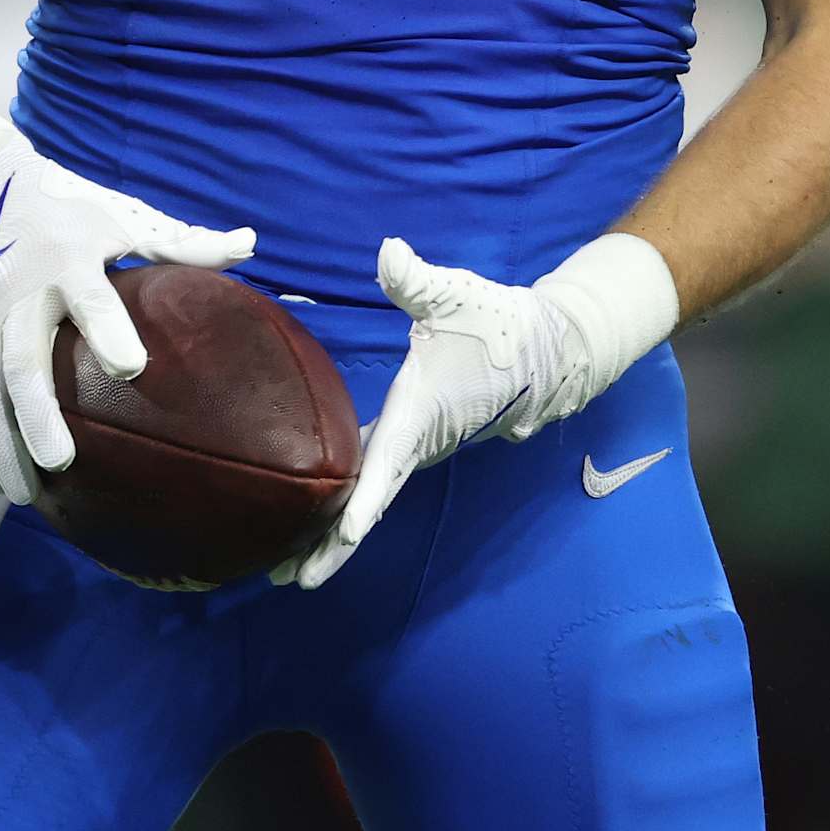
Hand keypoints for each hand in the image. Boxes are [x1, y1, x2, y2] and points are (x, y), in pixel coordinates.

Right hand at [0, 72, 254, 502]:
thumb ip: (182, 242)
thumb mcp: (122, 217)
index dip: (108, 328)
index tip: (132, 369)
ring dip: (3, 442)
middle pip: (22, 358)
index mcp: (67, 259)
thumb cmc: (68, 210)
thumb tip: (250, 245)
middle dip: (38, 412)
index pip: (89, 296)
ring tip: (28, 496)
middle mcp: (19, 294)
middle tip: (63, 461)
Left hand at [285, 228, 677, 589]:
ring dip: (334, 538)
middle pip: (370, 502)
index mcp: (419, 412)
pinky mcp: (415, 442)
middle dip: (332, 545)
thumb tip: (389, 251)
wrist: (541, 349)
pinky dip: (347, 510)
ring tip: (288, 570)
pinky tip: (317, 519)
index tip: (343, 535)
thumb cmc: (494, 321)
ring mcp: (417, 448)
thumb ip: (415, 279)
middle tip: (288, 579)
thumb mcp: (453, 294)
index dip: (365, 499)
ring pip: (372, 500)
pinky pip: (376, 484)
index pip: (388, 462)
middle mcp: (417, 441)